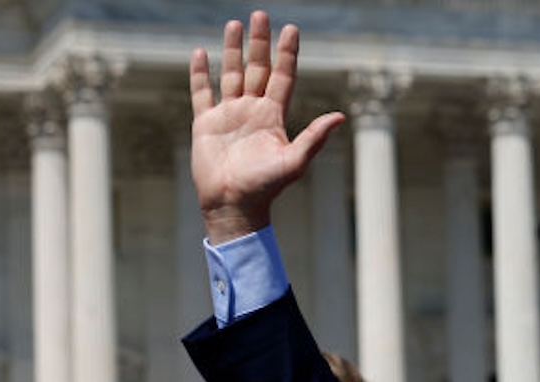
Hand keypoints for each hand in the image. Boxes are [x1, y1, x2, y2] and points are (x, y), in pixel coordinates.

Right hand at [189, 10, 345, 242]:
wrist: (233, 205)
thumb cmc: (265, 188)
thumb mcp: (294, 162)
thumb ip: (314, 137)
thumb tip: (339, 117)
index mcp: (273, 116)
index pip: (282, 76)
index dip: (287, 53)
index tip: (291, 29)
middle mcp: (252, 110)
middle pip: (257, 68)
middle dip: (259, 42)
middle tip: (260, 15)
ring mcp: (228, 115)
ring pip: (231, 74)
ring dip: (232, 50)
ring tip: (234, 25)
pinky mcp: (206, 123)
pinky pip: (202, 92)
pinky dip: (200, 73)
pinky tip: (201, 53)